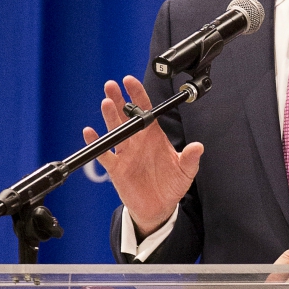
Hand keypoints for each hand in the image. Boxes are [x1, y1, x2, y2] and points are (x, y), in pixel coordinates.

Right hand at [82, 75, 203, 236]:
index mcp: (154, 136)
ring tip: (106, 102)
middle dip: (118, 99)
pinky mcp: (117, 168)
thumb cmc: (172, 185)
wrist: (159, 208)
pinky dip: (96, 143)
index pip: (144, 109)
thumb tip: (198, 147)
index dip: (137, 94)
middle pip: (125, 115)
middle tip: (111, 85)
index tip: (130, 80)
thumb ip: (190, 158)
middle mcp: (138, 141)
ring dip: (109, 116)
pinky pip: (104, 153)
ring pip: (115, 130)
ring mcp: (126, 153)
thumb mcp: (185, 171)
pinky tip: (91, 132)